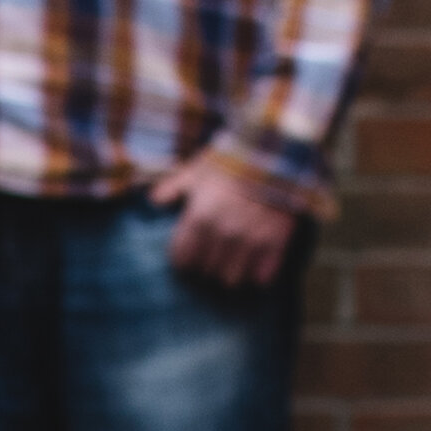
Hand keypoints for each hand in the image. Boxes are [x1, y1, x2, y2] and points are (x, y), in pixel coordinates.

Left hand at [155, 139, 299, 288]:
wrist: (276, 151)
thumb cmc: (231, 160)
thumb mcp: (197, 169)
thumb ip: (173, 187)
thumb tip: (153, 200)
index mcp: (199, 218)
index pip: (182, 260)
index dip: (184, 259)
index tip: (189, 253)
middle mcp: (222, 233)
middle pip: (205, 272)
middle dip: (206, 265)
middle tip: (212, 255)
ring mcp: (249, 240)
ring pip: (231, 279)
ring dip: (229, 272)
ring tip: (232, 261)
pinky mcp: (275, 242)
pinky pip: (261, 277)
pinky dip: (257, 274)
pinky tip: (256, 263)